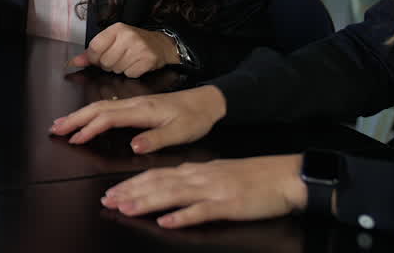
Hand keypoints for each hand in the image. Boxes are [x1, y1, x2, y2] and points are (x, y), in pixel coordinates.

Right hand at [49, 85, 226, 152]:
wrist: (208, 102)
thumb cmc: (195, 118)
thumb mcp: (181, 132)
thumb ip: (157, 139)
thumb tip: (132, 146)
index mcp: (142, 110)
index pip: (108, 118)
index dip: (89, 128)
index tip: (74, 140)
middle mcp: (134, 103)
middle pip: (97, 108)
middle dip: (74, 118)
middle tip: (54, 128)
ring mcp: (133, 102)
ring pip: (100, 105)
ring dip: (79, 114)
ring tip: (62, 123)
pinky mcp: (136, 105)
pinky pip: (107, 106)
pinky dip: (91, 112)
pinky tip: (86, 118)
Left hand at [70, 23, 176, 77]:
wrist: (160, 44)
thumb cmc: (132, 42)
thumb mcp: (112, 40)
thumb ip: (91, 52)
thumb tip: (73, 62)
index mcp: (116, 29)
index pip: (94, 48)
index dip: (93, 58)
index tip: (98, 58)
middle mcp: (128, 36)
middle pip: (105, 61)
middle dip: (107, 64)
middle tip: (117, 58)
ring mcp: (140, 48)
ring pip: (116, 69)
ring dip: (119, 69)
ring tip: (127, 60)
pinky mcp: (148, 60)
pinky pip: (130, 74)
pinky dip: (131, 73)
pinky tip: (135, 65)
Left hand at [100, 155, 306, 227]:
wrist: (284, 176)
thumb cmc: (253, 177)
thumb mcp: (217, 174)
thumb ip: (193, 179)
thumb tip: (169, 184)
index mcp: (195, 171)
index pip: (155, 175)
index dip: (131, 183)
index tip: (111, 191)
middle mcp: (199, 178)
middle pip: (157, 184)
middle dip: (131, 192)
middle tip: (108, 201)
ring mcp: (213, 191)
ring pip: (173, 195)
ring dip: (147, 202)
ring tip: (126, 209)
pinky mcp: (228, 205)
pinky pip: (201, 212)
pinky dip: (182, 217)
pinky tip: (167, 222)